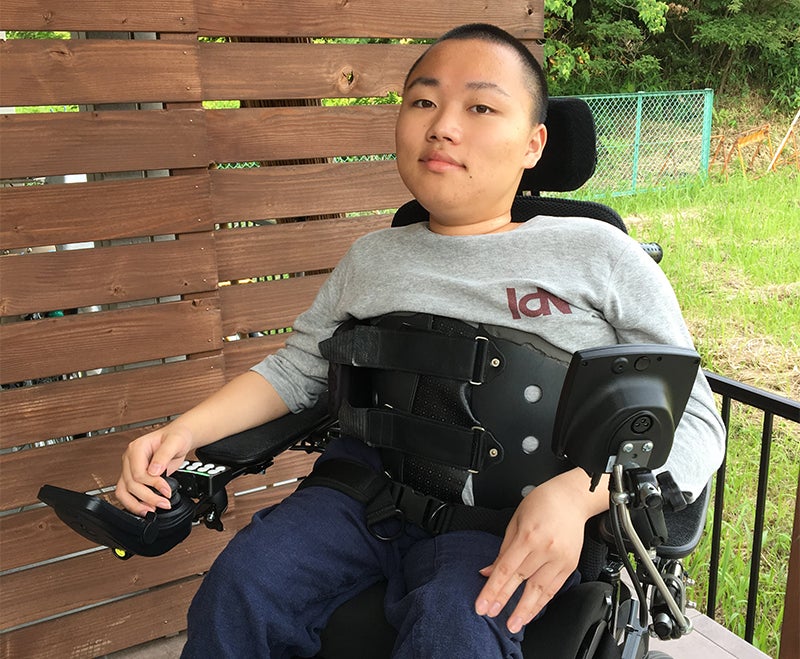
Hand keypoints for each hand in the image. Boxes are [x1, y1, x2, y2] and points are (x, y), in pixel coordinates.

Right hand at [115, 424, 193, 515]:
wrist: (178, 438)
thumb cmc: (176, 437)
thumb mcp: (175, 442)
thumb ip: (164, 455)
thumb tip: (154, 471)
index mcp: (137, 448)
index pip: (137, 473)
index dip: (152, 484)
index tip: (166, 490)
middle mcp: (130, 459)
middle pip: (131, 484)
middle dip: (148, 497)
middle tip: (164, 503)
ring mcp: (130, 468)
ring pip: (123, 491)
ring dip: (136, 504)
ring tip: (152, 510)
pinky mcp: (133, 477)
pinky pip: (127, 493)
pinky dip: (135, 503)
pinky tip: (147, 508)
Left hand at [475, 469, 606, 632]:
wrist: (571, 498)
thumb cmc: (541, 503)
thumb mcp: (515, 521)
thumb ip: (503, 549)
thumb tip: (488, 571)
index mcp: (528, 535)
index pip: (506, 568)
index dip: (493, 589)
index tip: (482, 604)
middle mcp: (545, 549)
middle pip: (521, 580)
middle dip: (504, 601)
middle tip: (491, 615)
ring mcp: (559, 558)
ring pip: (539, 590)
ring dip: (525, 609)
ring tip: (513, 624)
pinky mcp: (570, 565)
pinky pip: (554, 589)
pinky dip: (542, 602)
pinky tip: (532, 612)